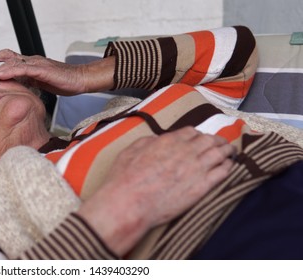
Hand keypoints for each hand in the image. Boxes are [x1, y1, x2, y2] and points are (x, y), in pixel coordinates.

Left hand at [0, 49, 114, 95]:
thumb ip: (30, 82)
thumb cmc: (64, 82)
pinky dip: (10, 72)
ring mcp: (36, 64)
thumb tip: (18, 88)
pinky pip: (23, 69)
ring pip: (12, 63)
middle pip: (7, 56)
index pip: (10, 58)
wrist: (80, 79)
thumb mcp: (42, 83)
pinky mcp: (42, 70)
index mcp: (31, 64)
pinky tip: (1, 76)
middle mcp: (32, 61)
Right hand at [76, 127, 235, 255]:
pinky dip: (228, 167)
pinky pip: (222, 173)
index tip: (199, 139)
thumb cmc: (125, 178)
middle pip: (209, 140)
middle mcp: (186, 151)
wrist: (131, 201)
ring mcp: (196, 168)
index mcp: (168, 141)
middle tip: (221, 143)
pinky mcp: (202, 186)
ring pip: (219, 153)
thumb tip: (156, 140)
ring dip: (226, 150)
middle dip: (216, 140)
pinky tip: (229, 167)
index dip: (197, 135)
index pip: (191, 132)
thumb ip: (147, 142)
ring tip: (230, 152)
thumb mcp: (131, 150)